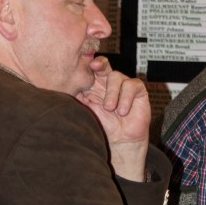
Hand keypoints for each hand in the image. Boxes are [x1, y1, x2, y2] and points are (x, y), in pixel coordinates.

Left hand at [76, 56, 150, 179]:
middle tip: (95, 67)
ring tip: (110, 109)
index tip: (85, 66)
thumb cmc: (103, 126)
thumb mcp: (87, 110)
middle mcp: (109, 82)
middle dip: (100, 64)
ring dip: (111, 93)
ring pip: (116, 76)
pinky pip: (131, 85)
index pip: (91, 69)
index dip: (88, 64)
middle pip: (105, 64)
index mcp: (95, 85)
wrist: (120, 141)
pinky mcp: (138, 91)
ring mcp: (124, 85)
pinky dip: (125, 98)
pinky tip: (122, 111)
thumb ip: (79, 96)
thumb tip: (67, 84)